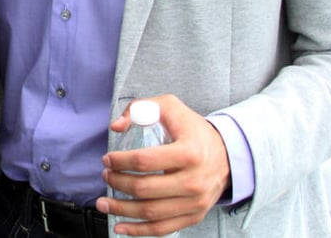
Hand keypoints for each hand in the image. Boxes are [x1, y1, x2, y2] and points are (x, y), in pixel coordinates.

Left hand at [95, 94, 230, 235]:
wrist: (227, 154)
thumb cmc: (193, 129)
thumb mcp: (169, 106)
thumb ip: (140, 108)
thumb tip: (116, 127)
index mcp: (188, 152)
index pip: (144, 161)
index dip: (120, 161)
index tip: (107, 159)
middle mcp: (194, 181)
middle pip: (145, 189)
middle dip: (117, 184)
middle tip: (105, 176)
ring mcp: (195, 202)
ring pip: (151, 212)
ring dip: (122, 210)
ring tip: (103, 203)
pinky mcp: (194, 216)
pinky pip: (163, 228)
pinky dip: (139, 230)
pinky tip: (120, 226)